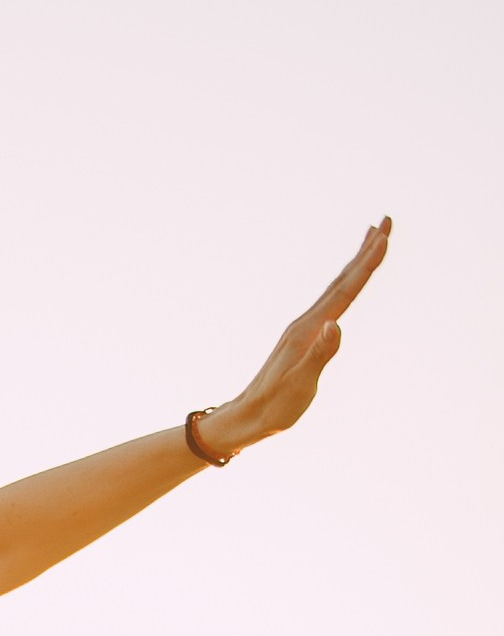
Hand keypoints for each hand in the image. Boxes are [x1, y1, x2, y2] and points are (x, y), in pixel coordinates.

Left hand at [206, 218, 390, 452]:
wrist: (249, 415)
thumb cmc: (276, 406)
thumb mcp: (302, 384)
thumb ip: (320, 354)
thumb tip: (337, 325)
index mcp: (310, 329)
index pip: (345, 291)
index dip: (366, 264)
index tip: (384, 237)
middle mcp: (307, 321)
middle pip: (342, 278)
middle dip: (366, 249)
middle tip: (387, 221)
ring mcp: (305, 327)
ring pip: (336, 286)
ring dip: (356, 262)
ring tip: (372, 239)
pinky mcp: (304, 336)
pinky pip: (331, 300)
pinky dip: (344, 284)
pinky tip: (346, 285)